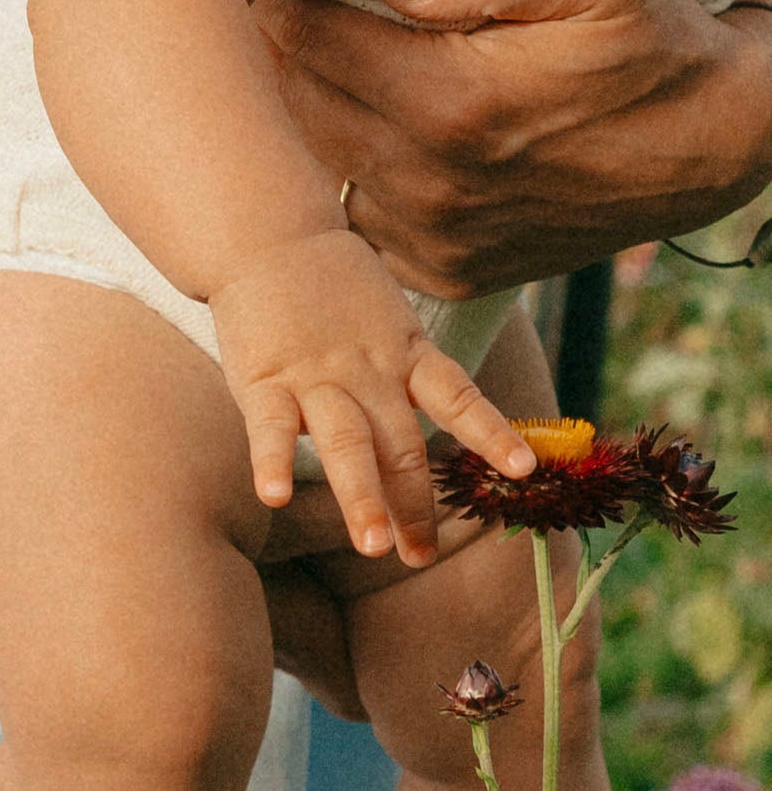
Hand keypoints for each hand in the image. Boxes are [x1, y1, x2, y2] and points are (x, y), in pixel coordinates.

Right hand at [210, 227, 535, 564]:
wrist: (268, 233)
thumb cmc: (331, 286)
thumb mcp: (388, 318)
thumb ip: (408, 368)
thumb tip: (435, 421)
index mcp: (404, 353)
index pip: (459, 397)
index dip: (493, 433)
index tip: (525, 472)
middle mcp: (368, 371)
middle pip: (400, 444)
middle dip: (414, 505)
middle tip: (420, 557)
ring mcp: (317, 376)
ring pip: (346, 444)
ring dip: (362, 497)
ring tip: (373, 548)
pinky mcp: (265, 377)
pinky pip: (270, 427)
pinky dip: (272, 462)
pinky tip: (274, 498)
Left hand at [256, 0, 771, 298]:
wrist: (720, 148)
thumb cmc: (656, 49)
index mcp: (453, 103)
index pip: (310, 41)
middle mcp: (432, 183)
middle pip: (293, 109)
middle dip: (263, 58)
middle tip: (238, 11)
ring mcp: (436, 238)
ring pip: (315, 168)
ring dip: (292, 121)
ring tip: (277, 70)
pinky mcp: (448, 273)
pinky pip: (357, 221)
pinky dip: (340, 178)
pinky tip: (342, 135)